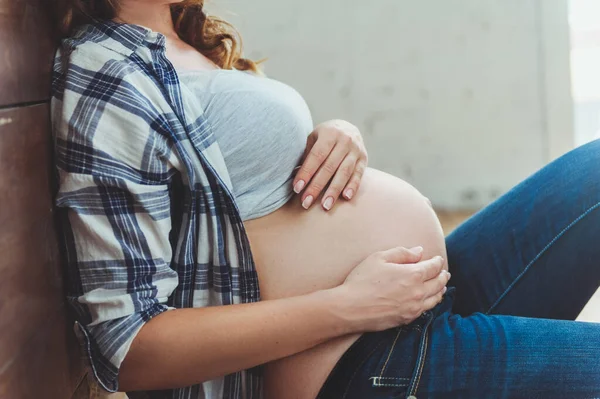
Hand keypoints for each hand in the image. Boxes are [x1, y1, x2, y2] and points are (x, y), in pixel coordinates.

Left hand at [293, 119, 367, 210]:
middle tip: (306, 203)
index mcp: (329, 134)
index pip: (316, 156)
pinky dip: (353, 186)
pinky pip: (358, 174)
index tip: (297, 189)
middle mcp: (344, 141)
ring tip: (325, 206)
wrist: (348, 127)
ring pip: (344, 173)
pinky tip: (346, 197)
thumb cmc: (324, 137)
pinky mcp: (364, 159)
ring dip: (334, 191)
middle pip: (329, 167)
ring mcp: (356, 150)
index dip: (306, 173)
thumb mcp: (314, 139)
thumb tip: (292, 176)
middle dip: (316, 187)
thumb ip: (306, 155)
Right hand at [333, 246, 449, 331]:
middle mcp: (418, 292)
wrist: (350, 308)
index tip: (437, 259)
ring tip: (442, 286)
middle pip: (439, 284)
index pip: (434, 267)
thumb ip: (402, 253)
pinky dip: (431, 303)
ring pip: (435, 299)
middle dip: (443, 276)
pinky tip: (428, 300)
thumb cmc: (362, 280)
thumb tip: (419, 251)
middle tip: (444, 273)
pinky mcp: (407, 319)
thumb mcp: (379, 258)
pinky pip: (426, 310)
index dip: (437, 262)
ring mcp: (414, 308)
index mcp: (413, 275)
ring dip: (441, 291)